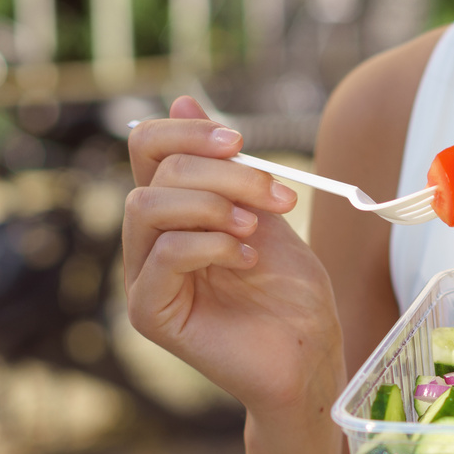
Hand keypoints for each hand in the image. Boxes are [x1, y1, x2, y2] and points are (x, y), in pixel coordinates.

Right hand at [124, 97, 344, 419]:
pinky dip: (210, 245)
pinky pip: (162, 256)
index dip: (186, 132)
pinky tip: (246, 259)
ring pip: (147, 207)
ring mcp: (144, 278)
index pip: (148, 149)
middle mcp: (149, 242)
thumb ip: (226, 166)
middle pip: (155, 174)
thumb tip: (182, 100)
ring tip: (255, 228)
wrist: (310, 353)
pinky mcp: (151, 313)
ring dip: (212, 205)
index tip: (239, 141)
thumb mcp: (264, 210)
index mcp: (172, 211)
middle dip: (222, 174)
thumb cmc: (289, 290)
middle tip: (275, 195)